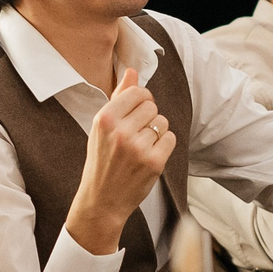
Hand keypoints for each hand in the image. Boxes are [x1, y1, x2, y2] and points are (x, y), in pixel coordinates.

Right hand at [64, 69, 177, 254]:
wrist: (102, 200)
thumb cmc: (101, 161)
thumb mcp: (101, 128)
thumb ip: (118, 98)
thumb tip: (132, 71)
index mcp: (105, 119)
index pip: (138, 92)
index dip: (141, 101)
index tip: (135, 113)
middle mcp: (120, 131)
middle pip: (152, 106)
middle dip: (148, 118)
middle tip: (135, 135)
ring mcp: (138, 147)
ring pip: (162, 122)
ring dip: (156, 133)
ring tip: (140, 147)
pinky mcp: (154, 162)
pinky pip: (171, 138)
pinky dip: (163, 146)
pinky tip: (149, 156)